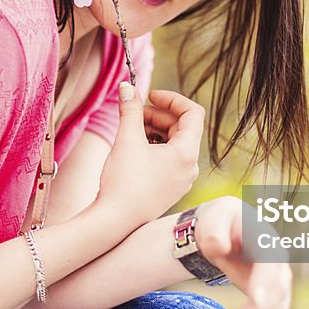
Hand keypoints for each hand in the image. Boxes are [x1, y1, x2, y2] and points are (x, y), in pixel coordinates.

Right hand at [97, 83, 204, 228]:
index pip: (192, 113)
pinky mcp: (170, 187)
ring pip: (174, 143)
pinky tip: (134, 147)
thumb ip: (130, 109)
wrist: (115, 222)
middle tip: (134, 111)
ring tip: (131, 128)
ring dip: (155, 129)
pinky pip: (169, 159)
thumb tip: (127, 87)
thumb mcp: (127, 139)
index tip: (150, 96)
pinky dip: (155, 146)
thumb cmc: (124, 182)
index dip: (172, 99)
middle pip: (182, 127)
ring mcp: (181, 179)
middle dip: (158, 114)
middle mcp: (190, 167)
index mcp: (187, 153)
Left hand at [194, 196, 291, 308]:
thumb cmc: (219, 223)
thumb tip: (220, 247)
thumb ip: (215, 231)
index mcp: (267, 244)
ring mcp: (279, 285)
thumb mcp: (214, 219)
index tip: (255, 299)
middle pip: (277, 294)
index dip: (265, 282)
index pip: (271, 266)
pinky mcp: (273, 301)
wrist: (224, 231)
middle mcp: (279, 266)